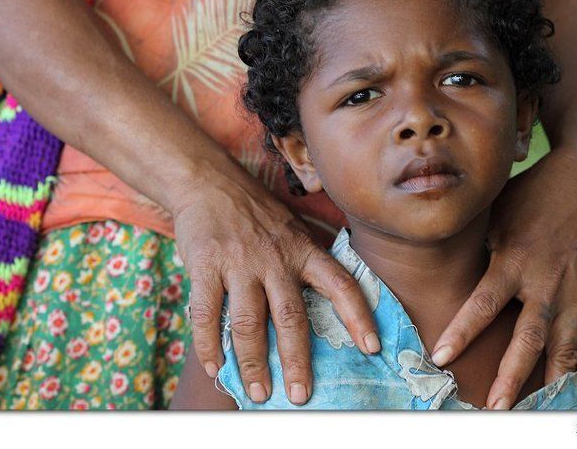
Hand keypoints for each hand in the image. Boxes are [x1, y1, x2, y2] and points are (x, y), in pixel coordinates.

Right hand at [172, 157, 378, 405]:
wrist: (208, 182)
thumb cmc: (256, 212)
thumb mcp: (293, 228)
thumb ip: (310, 260)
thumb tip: (335, 300)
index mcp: (303, 249)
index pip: (339, 284)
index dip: (358, 316)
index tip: (371, 348)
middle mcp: (275, 257)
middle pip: (290, 316)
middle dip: (297, 361)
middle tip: (301, 395)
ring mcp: (239, 261)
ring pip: (247, 322)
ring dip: (252, 363)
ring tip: (258, 392)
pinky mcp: (205, 264)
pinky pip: (206, 313)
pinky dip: (209, 345)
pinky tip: (216, 366)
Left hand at [430, 146, 576, 408]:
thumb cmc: (528, 193)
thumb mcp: (494, 213)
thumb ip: (473, 244)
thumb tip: (436, 261)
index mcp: (513, 261)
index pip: (482, 305)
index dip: (461, 333)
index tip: (441, 357)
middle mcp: (546, 282)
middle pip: (528, 338)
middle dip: (510, 376)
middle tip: (495, 407)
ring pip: (566, 345)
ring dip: (553, 379)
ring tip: (541, 407)